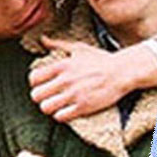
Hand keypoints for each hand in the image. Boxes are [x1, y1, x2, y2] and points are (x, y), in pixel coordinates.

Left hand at [30, 36, 156, 121]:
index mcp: (61, 66)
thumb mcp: (79, 48)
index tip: (43, 84)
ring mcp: (74, 95)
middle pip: (36, 95)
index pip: (33, 78)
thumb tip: (43, 39)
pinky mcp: (83, 107)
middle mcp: (65, 81)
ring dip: (50, 108)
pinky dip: (62, 115)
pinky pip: (61, 117)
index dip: (36, 83)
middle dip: (41, 97)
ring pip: (46, 107)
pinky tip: (68, 111)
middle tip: (49, 97)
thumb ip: (58, 44)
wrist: (122, 72)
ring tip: (58, 105)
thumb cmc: (102, 60)